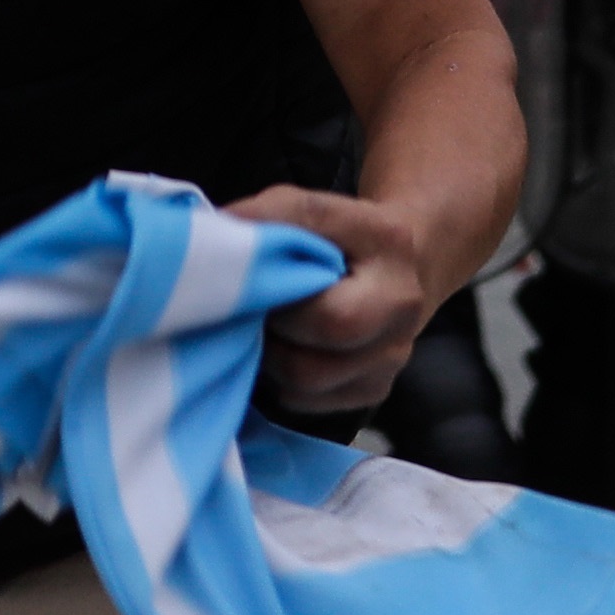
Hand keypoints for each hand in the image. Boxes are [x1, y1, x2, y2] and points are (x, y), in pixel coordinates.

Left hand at [225, 182, 432, 417]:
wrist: (396, 279)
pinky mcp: (375, 389)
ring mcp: (393, 353)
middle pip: (331, 322)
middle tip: (252, 302)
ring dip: (269, 353)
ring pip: (308, 373)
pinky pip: (305, 399)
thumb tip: (213, 231)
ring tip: (260, 326)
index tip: (224, 230)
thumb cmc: (342, 244)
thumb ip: (272, 216)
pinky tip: (279, 349)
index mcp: (387, 239)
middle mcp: (402, 300)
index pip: (315, 224)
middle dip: (278, 315)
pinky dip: (279, 379)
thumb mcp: (316, 215)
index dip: (263, 229)